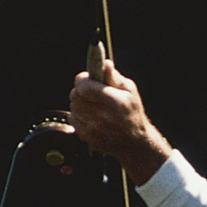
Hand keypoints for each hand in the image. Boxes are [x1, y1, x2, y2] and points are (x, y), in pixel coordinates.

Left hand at [68, 59, 171, 184]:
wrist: (134, 142)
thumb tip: (104, 64)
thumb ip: (114, 77)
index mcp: (114, 101)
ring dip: (79, 102)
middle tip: (90, 90)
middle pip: (75, 95)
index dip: (82, 79)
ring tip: (92, 103)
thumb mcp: (130, 91)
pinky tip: (90, 115)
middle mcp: (102, 116)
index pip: (84, 86)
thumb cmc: (133, 113)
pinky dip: (79, 114)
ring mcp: (92, 128)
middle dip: (80, 89)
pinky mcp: (86, 136)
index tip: (87, 78)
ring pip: (73, 106)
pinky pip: (73, 118)